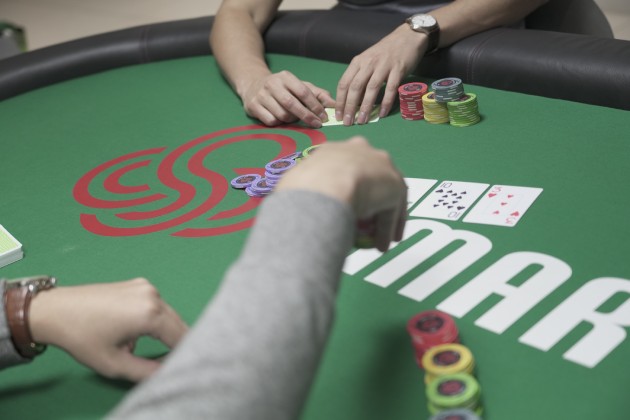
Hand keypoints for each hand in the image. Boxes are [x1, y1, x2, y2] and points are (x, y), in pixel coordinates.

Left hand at [29, 278, 187, 381]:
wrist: (54, 310)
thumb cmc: (82, 337)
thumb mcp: (115, 364)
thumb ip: (148, 372)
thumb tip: (168, 373)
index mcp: (150, 313)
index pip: (182, 337)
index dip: (184, 354)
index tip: (180, 368)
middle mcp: (153, 295)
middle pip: (178, 324)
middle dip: (176, 343)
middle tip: (166, 362)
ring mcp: (146, 286)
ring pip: (168, 315)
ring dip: (163, 332)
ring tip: (143, 347)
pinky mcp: (138, 284)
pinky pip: (156, 306)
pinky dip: (153, 320)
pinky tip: (135, 331)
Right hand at [241, 71, 335, 127]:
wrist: (253, 85)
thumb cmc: (283, 89)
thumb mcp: (300, 86)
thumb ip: (318, 94)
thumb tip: (334, 104)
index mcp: (286, 77)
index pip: (303, 92)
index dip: (315, 106)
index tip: (324, 117)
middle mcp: (272, 84)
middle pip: (292, 104)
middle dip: (307, 116)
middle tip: (317, 124)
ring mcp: (261, 95)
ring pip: (281, 115)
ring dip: (291, 120)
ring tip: (293, 117)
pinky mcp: (253, 106)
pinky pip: (271, 121)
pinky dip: (279, 123)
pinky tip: (280, 118)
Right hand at [276, 137, 406, 251]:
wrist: (325, 186)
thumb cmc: (302, 186)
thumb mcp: (296, 185)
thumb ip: (302, 191)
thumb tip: (291, 204)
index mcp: (334, 149)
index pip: (344, 167)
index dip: (345, 188)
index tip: (343, 205)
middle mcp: (360, 150)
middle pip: (369, 177)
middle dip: (370, 199)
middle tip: (366, 221)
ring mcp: (381, 166)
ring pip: (384, 194)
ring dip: (383, 218)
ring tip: (378, 241)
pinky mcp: (395, 185)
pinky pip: (390, 211)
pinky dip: (387, 229)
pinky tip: (381, 245)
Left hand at [335, 25, 427, 124]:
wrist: (407, 37)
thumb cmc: (385, 52)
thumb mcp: (367, 61)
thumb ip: (360, 77)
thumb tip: (351, 100)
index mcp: (358, 62)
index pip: (344, 83)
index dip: (340, 101)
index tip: (338, 115)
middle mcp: (368, 63)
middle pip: (355, 87)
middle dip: (350, 107)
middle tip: (347, 123)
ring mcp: (384, 65)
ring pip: (371, 88)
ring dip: (366, 107)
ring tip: (362, 121)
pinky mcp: (398, 69)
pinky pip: (391, 88)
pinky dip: (386, 102)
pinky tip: (382, 113)